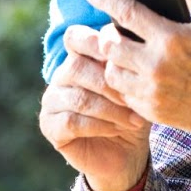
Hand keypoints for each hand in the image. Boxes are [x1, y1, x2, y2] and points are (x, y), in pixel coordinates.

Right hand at [39, 25, 151, 190]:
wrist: (127, 153)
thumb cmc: (134, 112)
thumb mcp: (138, 85)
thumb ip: (132, 63)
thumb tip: (141, 38)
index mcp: (79, 57)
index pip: (75, 37)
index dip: (96, 43)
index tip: (124, 57)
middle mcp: (61, 76)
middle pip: (77, 67)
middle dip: (110, 83)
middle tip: (136, 97)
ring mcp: (52, 101)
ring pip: (79, 98)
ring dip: (111, 109)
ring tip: (135, 118)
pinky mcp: (50, 126)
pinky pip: (72, 122)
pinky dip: (100, 125)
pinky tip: (118, 129)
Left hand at [83, 0, 190, 143]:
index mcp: (173, 38)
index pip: (125, 12)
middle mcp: (158, 67)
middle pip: (110, 45)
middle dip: (106, 32)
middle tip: (110, 26)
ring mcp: (155, 93)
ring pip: (112, 73)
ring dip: (114, 60)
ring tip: (123, 50)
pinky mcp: (156, 113)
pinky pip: (125, 96)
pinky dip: (125, 83)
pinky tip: (136, 73)